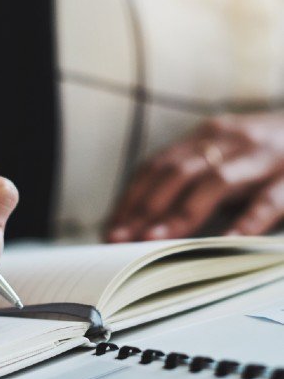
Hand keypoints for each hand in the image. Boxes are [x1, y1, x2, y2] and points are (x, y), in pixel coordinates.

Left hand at [106, 113, 283, 242]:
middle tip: (121, 239)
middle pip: (178, 172)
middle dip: (146, 207)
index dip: (132, 196)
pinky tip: (225, 243)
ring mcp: (261, 156)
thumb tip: (143, 223)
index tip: (110, 228)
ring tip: (155, 240)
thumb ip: (192, 181)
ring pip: (215, 182)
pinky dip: (245, 221)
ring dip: (182, 212)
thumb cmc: (265, 153)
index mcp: (207, 136)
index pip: (158, 165)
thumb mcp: (226, 156)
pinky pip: (268, 200)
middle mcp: (230, 140)